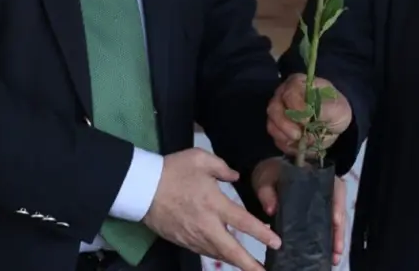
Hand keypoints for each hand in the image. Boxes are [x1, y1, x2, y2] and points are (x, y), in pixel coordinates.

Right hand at [142, 148, 280, 270]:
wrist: (142, 187)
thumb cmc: (172, 170)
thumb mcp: (200, 158)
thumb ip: (222, 167)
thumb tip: (235, 176)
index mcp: (214, 203)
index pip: (243, 222)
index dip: (261, 234)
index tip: (276, 243)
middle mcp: (206, 225)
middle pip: (231, 251)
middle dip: (249, 264)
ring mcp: (193, 236)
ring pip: (218, 254)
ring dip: (234, 262)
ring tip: (249, 267)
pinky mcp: (182, 241)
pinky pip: (204, 252)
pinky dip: (217, 256)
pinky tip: (224, 256)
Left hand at [252, 158, 347, 266]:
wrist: (267, 177)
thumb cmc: (271, 175)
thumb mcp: (266, 180)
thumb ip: (267, 193)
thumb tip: (271, 209)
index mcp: (317, 175)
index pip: (335, 188)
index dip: (337, 205)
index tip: (336, 221)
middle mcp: (325, 189)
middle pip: (338, 210)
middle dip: (339, 231)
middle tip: (337, 249)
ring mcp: (323, 204)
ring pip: (335, 222)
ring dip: (335, 240)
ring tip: (334, 257)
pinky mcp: (317, 216)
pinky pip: (326, 228)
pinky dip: (328, 242)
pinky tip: (327, 255)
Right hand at [266, 74, 352, 156]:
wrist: (334, 124)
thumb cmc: (336, 110)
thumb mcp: (338, 108)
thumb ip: (324, 110)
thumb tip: (309, 116)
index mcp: (298, 84)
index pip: (290, 93)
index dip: (296, 107)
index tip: (307, 120)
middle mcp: (283, 96)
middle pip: (274, 109)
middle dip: (285, 125)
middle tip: (298, 135)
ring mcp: (278, 113)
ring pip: (272, 125)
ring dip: (285, 136)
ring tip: (300, 141)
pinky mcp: (278, 130)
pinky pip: (276, 139)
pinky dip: (287, 145)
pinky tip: (299, 145)